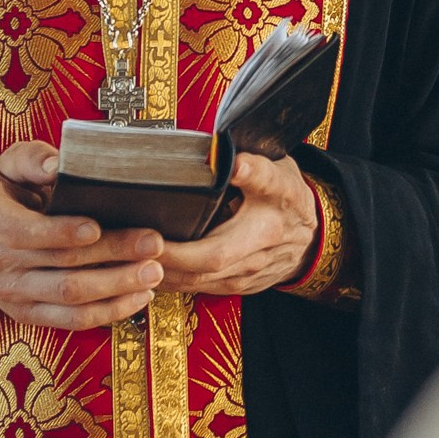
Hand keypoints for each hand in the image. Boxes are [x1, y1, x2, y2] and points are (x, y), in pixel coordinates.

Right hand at [0, 141, 166, 329]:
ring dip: (116, 288)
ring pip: (69, 297)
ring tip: (153, 272)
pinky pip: (71, 320)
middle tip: (152, 244)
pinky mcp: (28, 314)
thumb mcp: (7, 166)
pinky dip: (109, 311)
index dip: (60, 231)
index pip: (22, 231)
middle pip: (60, 265)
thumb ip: (32, 160)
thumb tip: (57, 164)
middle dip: (110, 254)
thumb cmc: (1, 196)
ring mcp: (13, 293)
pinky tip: (138, 296)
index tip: (96, 226)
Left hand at [153, 152, 319, 300]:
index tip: (235, 165)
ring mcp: (250, 269)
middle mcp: (265, 239)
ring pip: (200, 279)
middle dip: (173, 252)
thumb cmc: (284, 196)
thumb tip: (220, 148)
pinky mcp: (238, 286)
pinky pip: (198, 289)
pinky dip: (169, 282)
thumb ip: (253, 160)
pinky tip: (144, 272)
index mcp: (279, 198)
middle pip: (217, 253)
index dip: (249, 173)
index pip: (266, 181)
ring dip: (163, 271)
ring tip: (129, 259)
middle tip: (140, 239)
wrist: (309, 237)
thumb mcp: (276, 168)